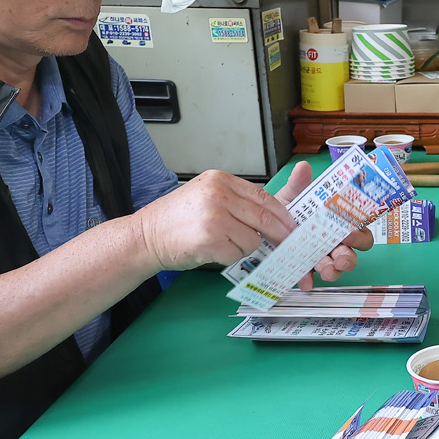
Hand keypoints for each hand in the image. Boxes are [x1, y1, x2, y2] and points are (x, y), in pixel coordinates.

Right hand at [133, 169, 299, 271]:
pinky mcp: (210, 239)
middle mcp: (219, 194)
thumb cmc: (177, 219)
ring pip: (253, 239)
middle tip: (287, 242)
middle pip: (264, 217)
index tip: (292, 225)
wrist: (146, 235)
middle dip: (280, 233)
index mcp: (221, 180)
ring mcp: (214, 217)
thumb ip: (236, 200)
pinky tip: (213, 251)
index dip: (282, 213)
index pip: (263, 196)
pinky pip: (237, 254)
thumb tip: (271, 215)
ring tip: (224, 244)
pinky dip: (230, 257)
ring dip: (244, 247)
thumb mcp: (206, 196)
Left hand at [274, 162, 371, 283]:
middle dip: (348, 257)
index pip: (359, 231)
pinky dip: (308, 280)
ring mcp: (320, 258)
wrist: (263, 222)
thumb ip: (299, 183)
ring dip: (333, 270)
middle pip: (351, 254)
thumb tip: (303, 167)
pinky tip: (304, 281)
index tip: (350, 232)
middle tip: (339, 256)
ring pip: (335, 269)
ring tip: (325, 268)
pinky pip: (310, 278)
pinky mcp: (304, 270)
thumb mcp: (293, 195)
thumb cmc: (288, 209)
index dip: (360, 235)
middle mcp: (332, 243)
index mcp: (337, 224)